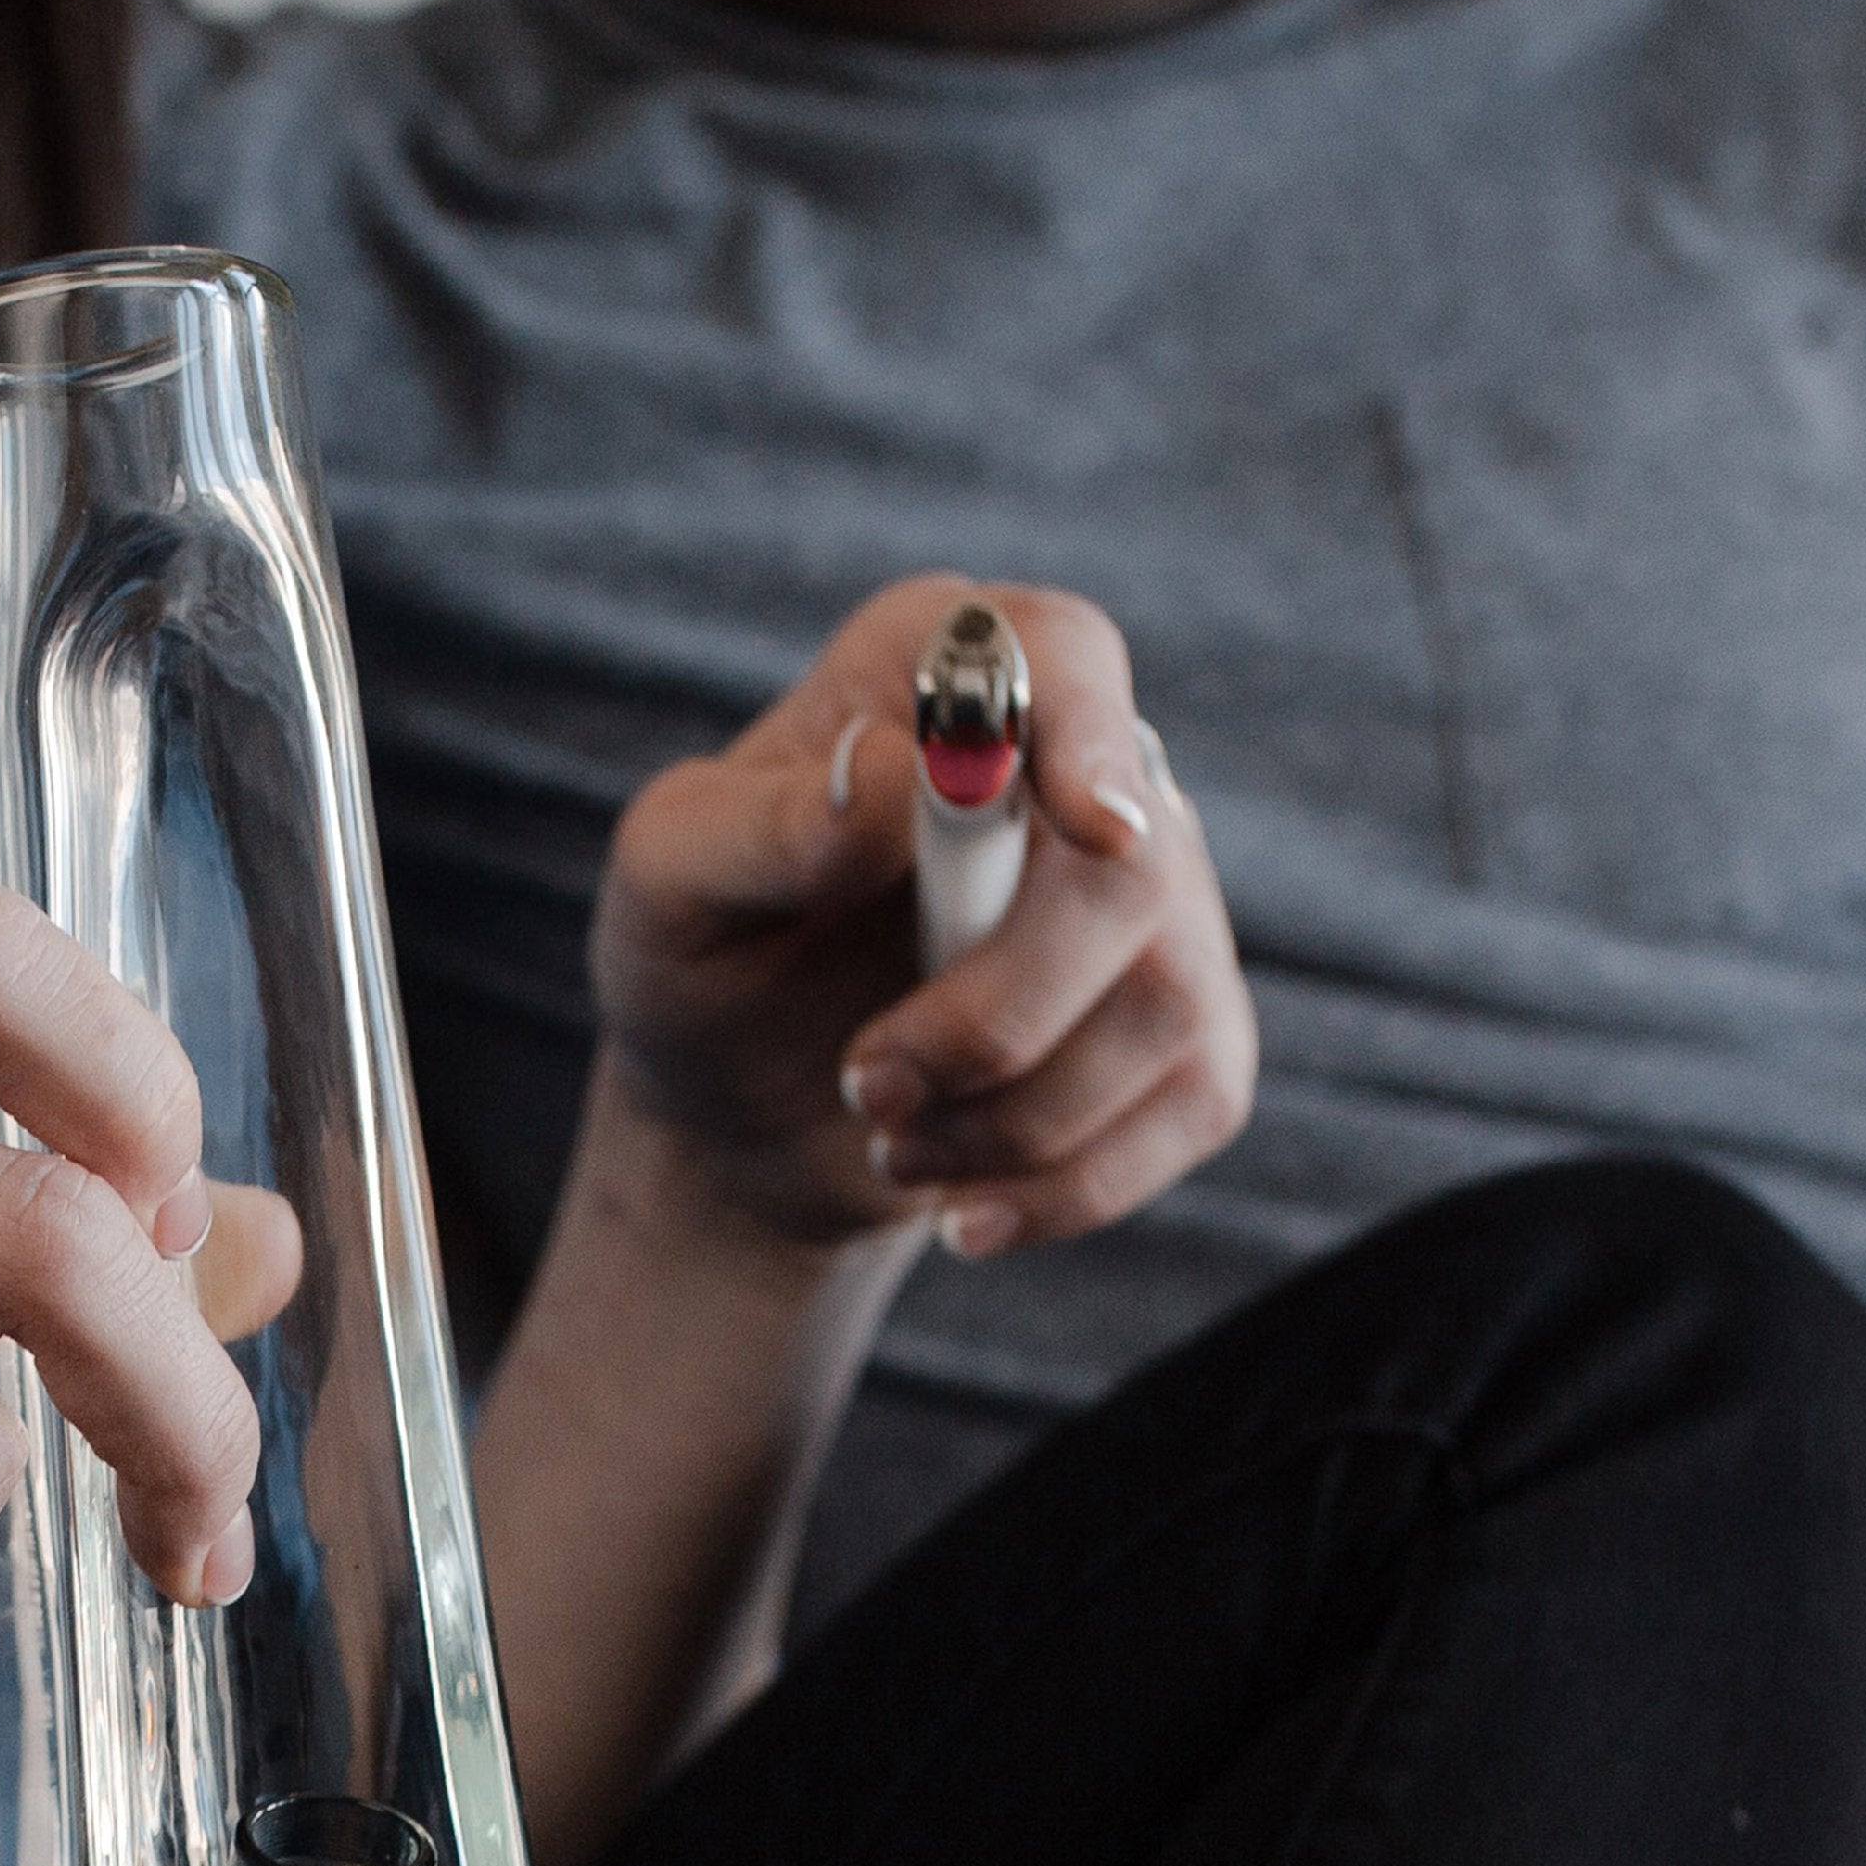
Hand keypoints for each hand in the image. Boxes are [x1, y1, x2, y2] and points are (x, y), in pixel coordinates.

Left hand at [591, 572, 1254, 1258]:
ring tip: (892, 1142)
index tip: (1090, 829)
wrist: (743, 1108)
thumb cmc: (704, 958)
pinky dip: (1071, 1184)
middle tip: (868, 1084)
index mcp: (938, 677)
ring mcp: (1154, 894)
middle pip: (1133, 870)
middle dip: (1000, 1013)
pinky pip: (1195, 1099)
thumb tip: (882, 774)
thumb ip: (759, 825)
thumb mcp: (670, 885)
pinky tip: (966, 1210)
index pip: (1058, 655)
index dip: (1085, 735)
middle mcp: (1070, 765)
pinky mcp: (1188, 1020)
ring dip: (1016, 1116)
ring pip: (1168, 1003)